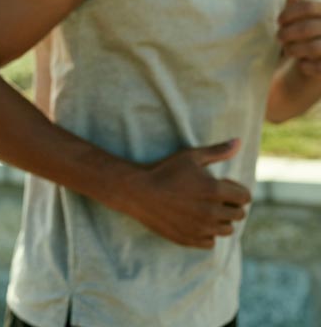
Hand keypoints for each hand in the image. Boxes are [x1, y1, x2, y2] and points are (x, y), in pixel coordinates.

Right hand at [122, 139, 250, 248]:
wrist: (138, 191)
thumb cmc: (165, 170)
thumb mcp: (190, 156)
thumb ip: (218, 151)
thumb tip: (239, 141)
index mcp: (215, 190)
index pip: (245, 197)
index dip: (236, 190)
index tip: (223, 186)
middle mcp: (212, 212)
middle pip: (238, 214)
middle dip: (230, 205)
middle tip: (212, 196)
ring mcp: (202, 228)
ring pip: (226, 230)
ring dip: (220, 220)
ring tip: (203, 208)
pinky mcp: (190, 239)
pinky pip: (210, 242)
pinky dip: (206, 233)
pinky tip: (194, 220)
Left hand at [278, 0, 320, 75]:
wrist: (316, 62)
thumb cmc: (306, 30)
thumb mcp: (299, 10)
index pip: (308, 6)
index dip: (288, 14)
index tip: (279, 21)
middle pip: (308, 28)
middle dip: (287, 34)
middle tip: (279, 38)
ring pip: (314, 48)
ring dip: (294, 50)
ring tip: (289, 50)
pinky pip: (319, 67)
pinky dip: (306, 66)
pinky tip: (303, 64)